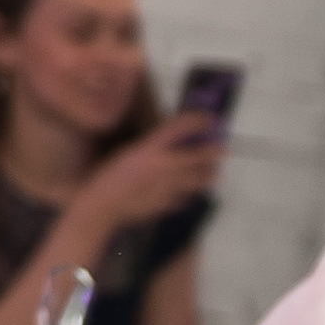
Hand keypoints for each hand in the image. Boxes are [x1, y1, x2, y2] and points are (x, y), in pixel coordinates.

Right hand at [81, 116, 223, 228]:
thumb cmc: (108, 176)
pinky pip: (187, 197)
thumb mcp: (128, 153)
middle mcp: (166, 165)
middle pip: (200, 156)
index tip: (209, 118)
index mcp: (151, 149)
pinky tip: (189, 192)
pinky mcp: (170, 204)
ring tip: (212, 172)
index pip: (180, 128)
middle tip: (221, 149)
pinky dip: (191, 192)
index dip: (198, 121)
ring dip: (209, 173)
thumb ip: (151, 149)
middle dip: (213, 151)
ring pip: (200, 179)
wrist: (103, 206)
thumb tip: (168, 147)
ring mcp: (171, 186)